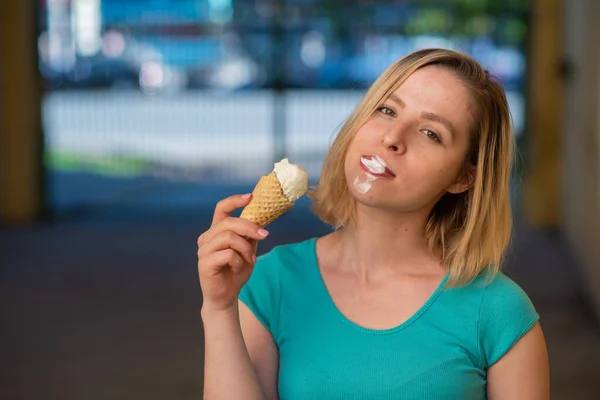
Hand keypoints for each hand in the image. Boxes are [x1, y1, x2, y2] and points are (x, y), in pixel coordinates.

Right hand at [197, 194, 268, 311]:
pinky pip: (227, 254)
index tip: (251, 197)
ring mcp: (204, 250)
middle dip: (250, 227)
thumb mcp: (247, 250)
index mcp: (216, 231)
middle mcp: (207, 238)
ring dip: (245, 248)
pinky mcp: (204, 263)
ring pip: (229, 237)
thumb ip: (250, 235)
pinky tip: (238, 267)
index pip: (221, 209)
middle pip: (229, 222)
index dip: (235, 201)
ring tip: (250, 259)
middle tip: (264, 235)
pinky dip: (238, 260)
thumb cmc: (235, 272)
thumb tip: (263, 218)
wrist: (226, 296)